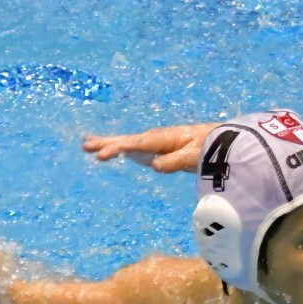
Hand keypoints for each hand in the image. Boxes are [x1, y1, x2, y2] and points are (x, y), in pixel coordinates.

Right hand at [82, 123, 214, 173]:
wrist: (217, 139)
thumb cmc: (205, 148)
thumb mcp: (191, 157)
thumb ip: (173, 162)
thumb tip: (154, 165)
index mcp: (160, 139)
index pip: (134, 144)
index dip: (116, 149)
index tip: (101, 156)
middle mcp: (154, 138)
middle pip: (125, 140)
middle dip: (105, 142)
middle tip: (85, 145)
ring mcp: (154, 141)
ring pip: (126, 142)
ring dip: (107, 142)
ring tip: (88, 143)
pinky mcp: (156, 146)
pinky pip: (132, 146)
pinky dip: (118, 145)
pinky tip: (111, 148)